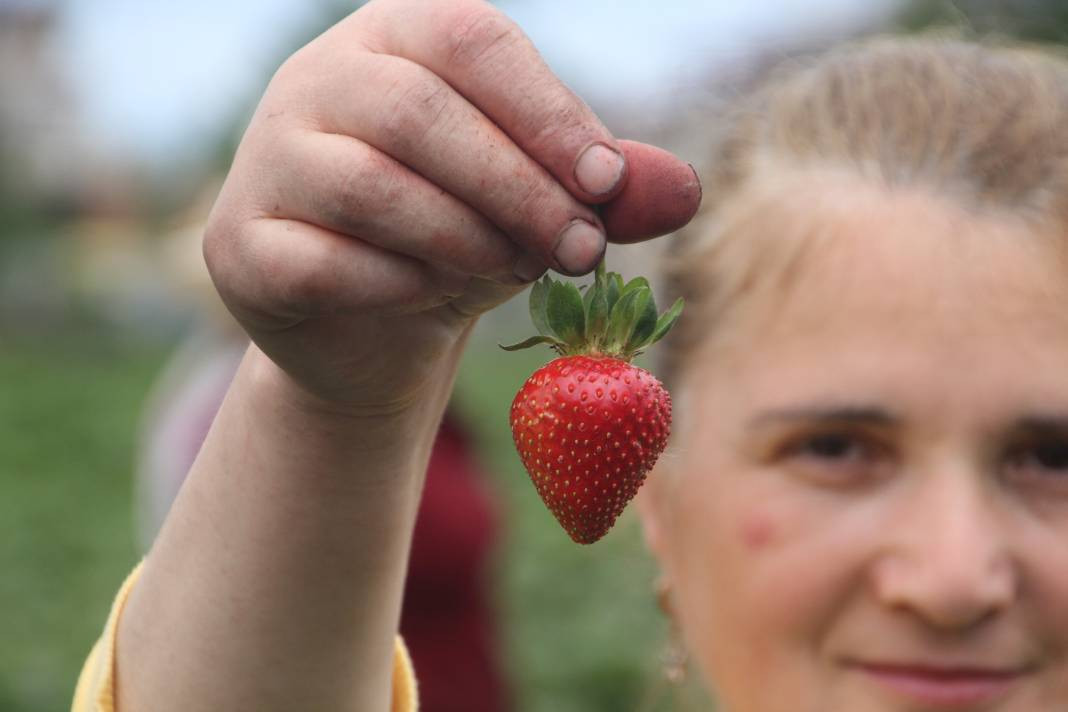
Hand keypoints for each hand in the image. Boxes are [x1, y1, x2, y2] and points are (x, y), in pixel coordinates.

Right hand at [202, 0, 700, 415]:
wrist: (373, 326)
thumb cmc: (461, 239)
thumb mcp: (535, 202)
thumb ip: (602, 189)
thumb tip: (683, 189)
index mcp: (391, 38)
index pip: (470, 40)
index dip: (547, 110)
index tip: (609, 183)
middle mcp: (314, 80)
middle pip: (418, 113)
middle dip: (517, 187)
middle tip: (582, 250)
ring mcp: (263, 160)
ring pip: (369, 187)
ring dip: (463, 239)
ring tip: (514, 271)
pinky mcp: (237, 245)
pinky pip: (322, 264)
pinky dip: (396, 287)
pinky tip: (431, 297)